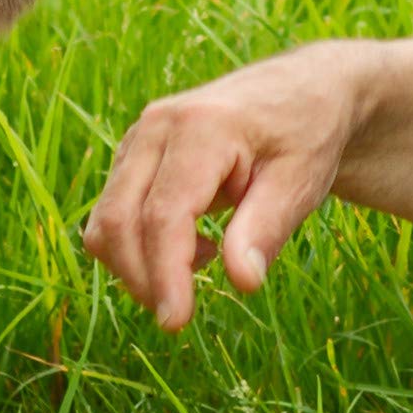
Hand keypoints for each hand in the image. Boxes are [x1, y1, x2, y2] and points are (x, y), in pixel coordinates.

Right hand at [82, 44, 366, 330]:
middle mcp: (156, 127)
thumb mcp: (301, 181)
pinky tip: (192, 246)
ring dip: (136, 265)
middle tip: (182, 316)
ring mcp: (139, 139)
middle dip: (141, 278)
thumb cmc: (306, 135)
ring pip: (106, 220)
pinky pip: (114, 212)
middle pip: (119, 219)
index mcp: (201, 127)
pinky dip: (138, 246)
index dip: (164, 274)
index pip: (164, 214)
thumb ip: (267, 228)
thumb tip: (242, 282)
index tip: (176, 321)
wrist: (302, 91)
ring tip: (203, 263)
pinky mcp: (134, 155)